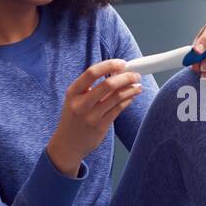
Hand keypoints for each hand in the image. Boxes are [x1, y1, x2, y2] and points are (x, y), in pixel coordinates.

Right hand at [46, 59, 142, 175]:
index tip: (122, 63)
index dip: (109, 65)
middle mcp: (81, 104)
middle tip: (135, 74)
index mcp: (73, 92)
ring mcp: (91, 116)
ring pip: (117, 97)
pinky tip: (132, 96)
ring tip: (138, 85)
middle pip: (108, 85)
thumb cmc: (74, 117)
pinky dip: (128, 100)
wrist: (68, 143)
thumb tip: (116, 71)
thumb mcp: (75, 99)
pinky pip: (118, 109)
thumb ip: (92, 86)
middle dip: (126, 77)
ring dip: (131, 89)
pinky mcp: (101, 126)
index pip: (92, 73)